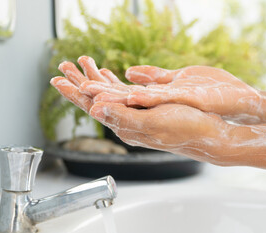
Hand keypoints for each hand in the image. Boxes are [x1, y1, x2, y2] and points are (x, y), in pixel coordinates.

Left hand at [50, 57, 235, 164]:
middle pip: (96, 99)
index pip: (91, 107)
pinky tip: (111, 76)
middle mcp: (127, 121)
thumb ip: (123, 117)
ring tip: (85, 64)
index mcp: (125, 125)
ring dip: (95, 79)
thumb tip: (94, 109)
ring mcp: (137, 114)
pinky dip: (114, 82)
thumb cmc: (186, 129)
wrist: (209, 133)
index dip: (73, 93)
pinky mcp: (149, 108)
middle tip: (64, 66)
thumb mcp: (153, 123)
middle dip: (79, 81)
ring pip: (109, 94)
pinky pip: (124, 93)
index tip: (57, 80)